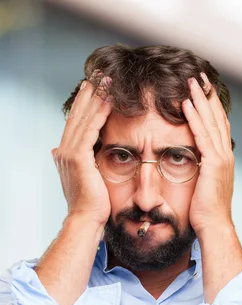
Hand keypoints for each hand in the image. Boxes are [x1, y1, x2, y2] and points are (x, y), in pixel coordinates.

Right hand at [52, 77, 112, 226]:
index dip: (85, 102)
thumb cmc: (92, 204)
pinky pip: (91, 129)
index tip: (94, 86)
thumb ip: (75, 163)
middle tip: (99, 74)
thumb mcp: (82, 178)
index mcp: (67, 153)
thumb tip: (58, 153)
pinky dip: (99, 113)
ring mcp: (70, 153)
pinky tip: (109, 100)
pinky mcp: (79, 158)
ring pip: (84, 118)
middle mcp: (65, 150)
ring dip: (95, 97)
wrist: (87, 219)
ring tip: (105, 80)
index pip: (76, 121)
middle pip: (78, 114)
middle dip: (89, 93)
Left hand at [183, 74, 234, 232]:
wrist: (214, 226)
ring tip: (191, 81)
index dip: (212, 108)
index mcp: (224, 160)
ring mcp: (221, 159)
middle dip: (208, 97)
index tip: (204, 91)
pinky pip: (202, 135)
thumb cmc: (206, 212)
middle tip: (200, 77)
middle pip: (218, 119)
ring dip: (200, 100)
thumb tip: (192, 166)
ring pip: (211, 122)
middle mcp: (226, 156)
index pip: (219, 127)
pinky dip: (194, 117)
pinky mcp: (213, 164)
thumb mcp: (204, 187)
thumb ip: (201, 172)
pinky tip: (185, 103)